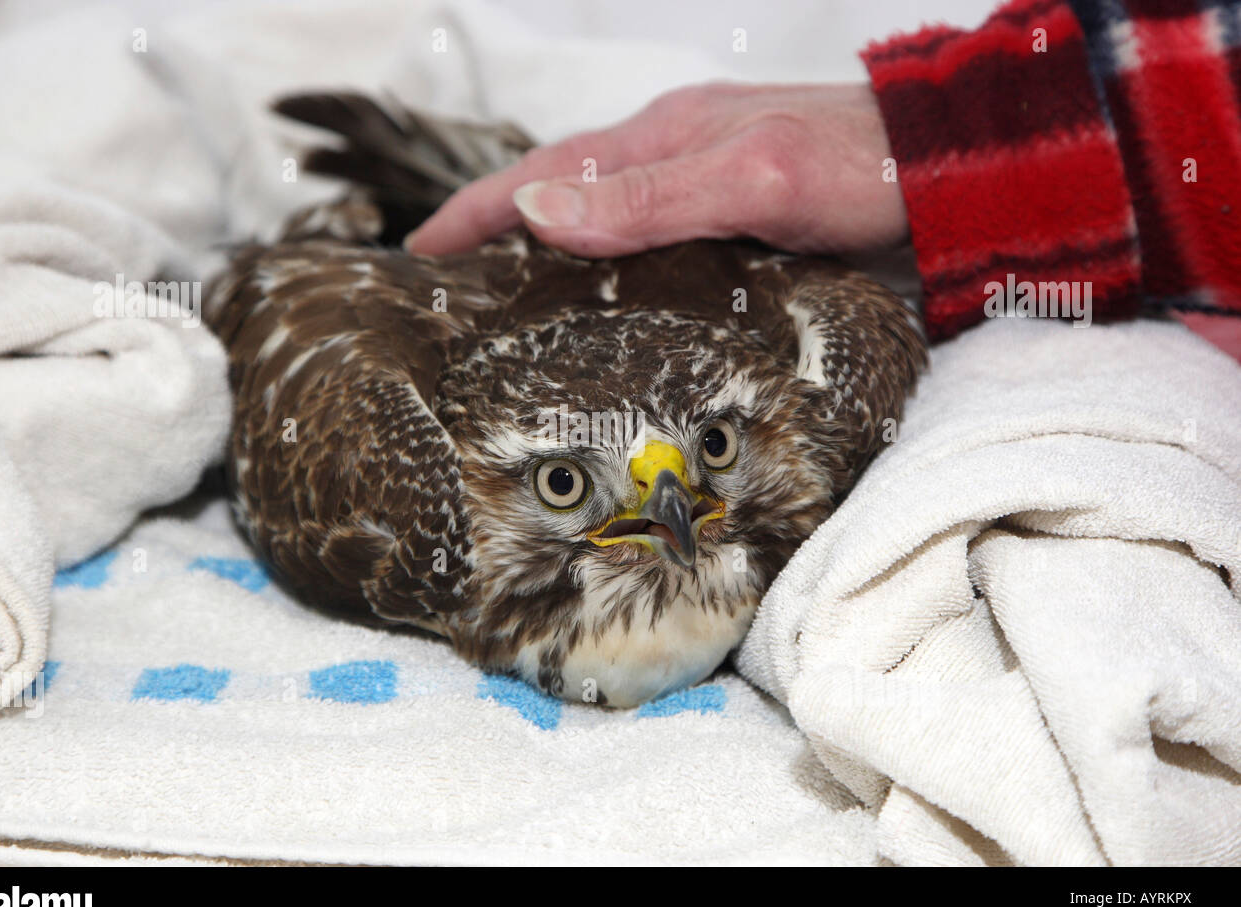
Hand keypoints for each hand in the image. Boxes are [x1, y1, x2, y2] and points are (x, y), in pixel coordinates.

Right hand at [405, 82, 908, 257]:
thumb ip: (649, 200)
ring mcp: (705, 187)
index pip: (540, 175)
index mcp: (660, 137)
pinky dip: (609, 269)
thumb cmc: (861, 166)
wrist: (954, 172)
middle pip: (561, 194)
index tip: (418, 249)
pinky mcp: (738, 220)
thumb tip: (541, 212)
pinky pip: (649, 242)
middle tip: (451, 286)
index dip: (475, 212)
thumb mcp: (748, 180)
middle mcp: (674, 158)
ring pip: (603, 221)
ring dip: (550, 253)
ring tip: (508, 300)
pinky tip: (609, 304)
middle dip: (498, 232)